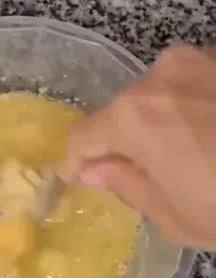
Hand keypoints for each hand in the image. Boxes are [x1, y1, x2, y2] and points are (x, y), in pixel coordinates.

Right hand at [59, 45, 215, 249]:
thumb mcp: (178, 217)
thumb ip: (127, 185)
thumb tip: (98, 168)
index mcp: (134, 118)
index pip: (83, 136)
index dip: (76, 161)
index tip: (81, 177)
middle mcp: (160, 76)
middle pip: (122, 111)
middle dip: (127, 142)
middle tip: (153, 177)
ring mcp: (200, 61)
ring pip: (162, 95)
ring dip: (165, 124)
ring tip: (199, 158)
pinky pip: (196, 85)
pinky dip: (198, 109)